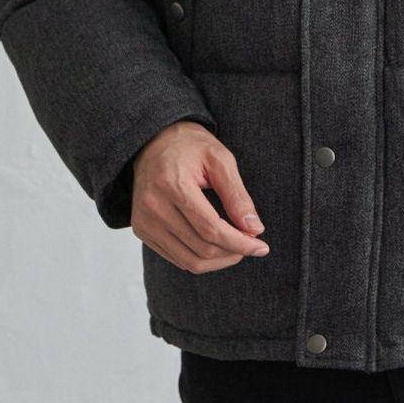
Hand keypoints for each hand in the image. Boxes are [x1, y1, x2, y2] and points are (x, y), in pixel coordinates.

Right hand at [131, 120, 269, 272]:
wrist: (154, 141)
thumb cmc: (191, 146)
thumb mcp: (220, 160)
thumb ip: (237, 195)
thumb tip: (254, 229)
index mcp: (172, 184)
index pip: (211, 228)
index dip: (240, 242)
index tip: (262, 246)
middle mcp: (153, 206)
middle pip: (201, 248)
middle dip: (233, 252)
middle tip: (252, 244)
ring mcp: (144, 221)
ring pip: (189, 261)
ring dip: (219, 261)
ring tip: (237, 249)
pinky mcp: (141, 230)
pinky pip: (176, 258)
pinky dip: (200, 259)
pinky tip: (217, 248)